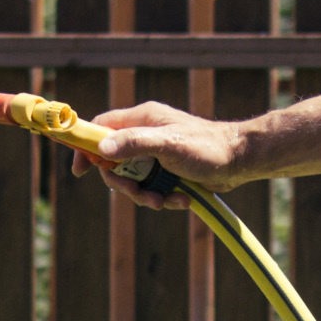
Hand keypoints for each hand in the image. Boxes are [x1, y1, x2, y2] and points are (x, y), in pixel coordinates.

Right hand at [76, 100, 255, 207]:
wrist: (240, 162)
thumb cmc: (207, 147)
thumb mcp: (168, 144)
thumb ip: (134, 143)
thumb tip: (101, 150)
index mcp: (142, 119)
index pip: (101, 127)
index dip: (86, 147)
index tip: (80, 170)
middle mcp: (145, 134)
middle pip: (113, 161)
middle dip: (123, 182)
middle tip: (137, 192)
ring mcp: (155, 154)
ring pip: (132, 179)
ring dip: (145, 195)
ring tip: (165, 201)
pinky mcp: (166, 171)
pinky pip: (151, 188)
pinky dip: (162, 197)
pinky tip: (181, 199)